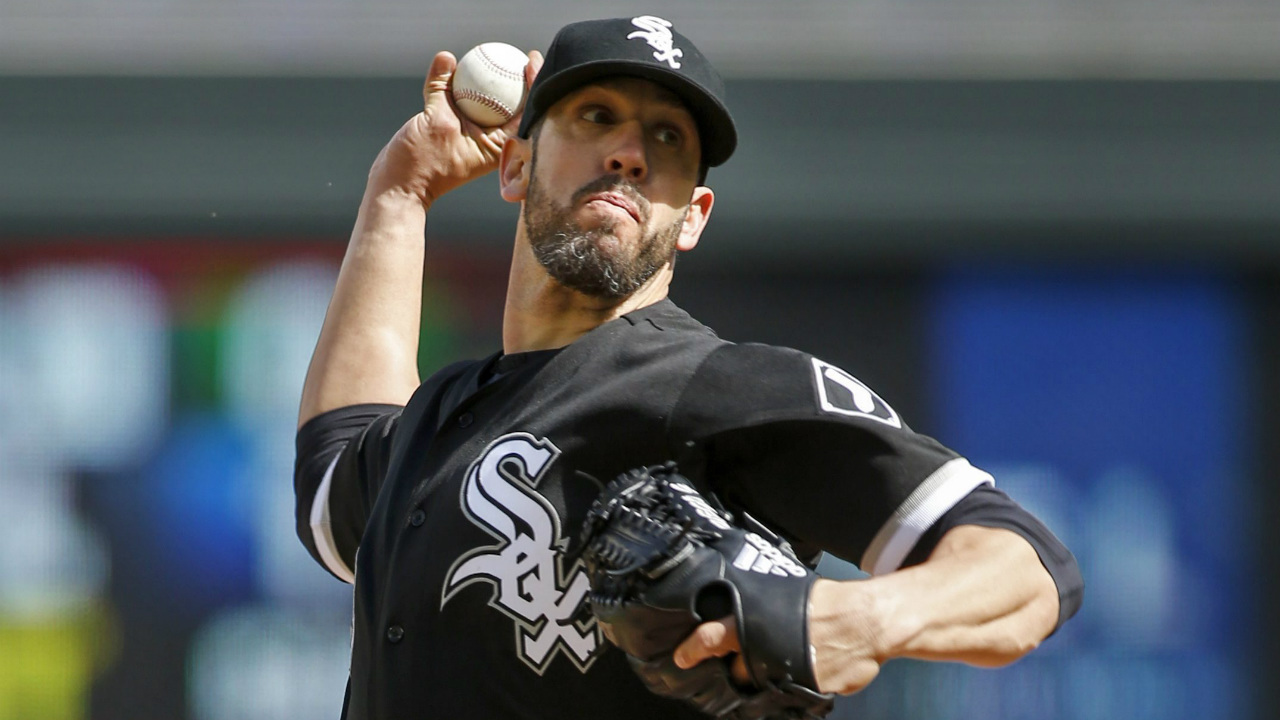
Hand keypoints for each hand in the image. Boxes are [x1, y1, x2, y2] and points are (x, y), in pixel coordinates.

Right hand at [368, 49, 542, 206]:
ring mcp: (475, 137)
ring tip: (498, 55)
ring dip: (493, 81)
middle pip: (513, 107)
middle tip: (525, 55)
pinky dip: (462, 85)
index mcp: (499, 146)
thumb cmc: (421, 162)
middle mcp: (491, 142)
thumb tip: (447, 56)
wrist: (399, 184)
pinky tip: (458, 63)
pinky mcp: (457, 131)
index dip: (533, 84)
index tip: (530, 60)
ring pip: (489, 104)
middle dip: (522, 82)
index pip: (524, 111)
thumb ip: (442, 88)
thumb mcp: (435, 122)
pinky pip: (464, 103)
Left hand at [673, 580, 885, 695]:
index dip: (694, 648)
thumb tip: (743, 614)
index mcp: (754, 621)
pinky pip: (794, 690)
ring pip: (766, 684)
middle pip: (739, 670)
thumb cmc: (828, 602)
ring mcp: (784, 674)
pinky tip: (815, 664)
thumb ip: (761, 609)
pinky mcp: (806, 691)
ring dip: (771, 675)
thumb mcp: (785, 594)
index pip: (713, 637)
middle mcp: (764, 651)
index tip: (682, 658)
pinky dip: (800, 680)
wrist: (866, 621)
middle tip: (759, 653)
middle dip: (742, 666)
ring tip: (794, 655)